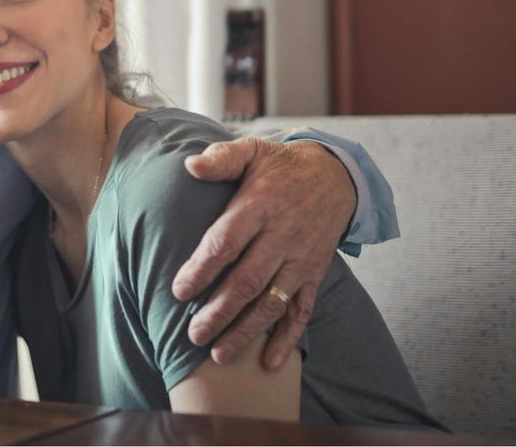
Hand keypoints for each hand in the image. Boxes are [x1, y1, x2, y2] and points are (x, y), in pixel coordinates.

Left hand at [177, 138, 355, 369]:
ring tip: (219, 356)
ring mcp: (301, 259)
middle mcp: (282, 237)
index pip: (227, 242)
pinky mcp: (315, 274)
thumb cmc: (280, 166)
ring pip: (272, 302)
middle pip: (248, 280)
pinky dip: (288, 338)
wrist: (336, 176)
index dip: (203, 268)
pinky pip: (303, 310)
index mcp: (260, 206)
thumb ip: (221, 158)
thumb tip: (190, 165)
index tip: (179, 291)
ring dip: (247, 331)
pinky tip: (270, 363)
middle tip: (193, 335)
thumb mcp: (252, 151)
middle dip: (220, 312)